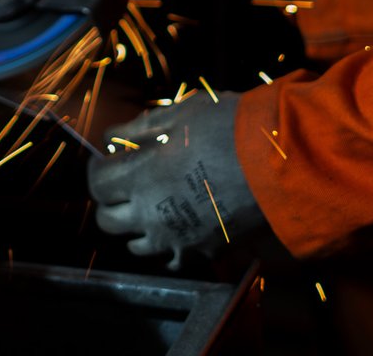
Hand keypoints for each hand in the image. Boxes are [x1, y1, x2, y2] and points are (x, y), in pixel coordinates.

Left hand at [88, 91, 266, 270]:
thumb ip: (140, 128)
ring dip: (134, 225)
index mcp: (141, 177)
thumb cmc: (225, 128)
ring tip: (146, 204)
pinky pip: (171, 259)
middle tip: (119, 183)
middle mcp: (152, 214)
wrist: (276, 162)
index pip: (98, 185)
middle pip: (108, 221)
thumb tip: (112, 137)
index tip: (103, 159)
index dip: (96, 171)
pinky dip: (166, 245)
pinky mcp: (203, 250)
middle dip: (107, 201)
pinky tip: (174, 225)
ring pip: (136, 246)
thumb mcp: (179, 113)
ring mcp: (177, 238)